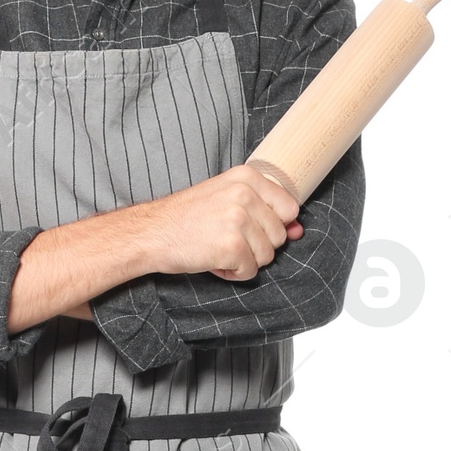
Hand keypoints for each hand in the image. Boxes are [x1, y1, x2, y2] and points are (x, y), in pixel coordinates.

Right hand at [141, 164, 303, 282]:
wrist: (151, 232)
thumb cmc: (186, 218)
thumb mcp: (226, 199)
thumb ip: (264, 210)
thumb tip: (299, 230)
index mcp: (247, 177)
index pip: (289, 206)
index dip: (273, 224)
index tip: (250, 227)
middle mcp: (245, 194)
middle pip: (279, 234)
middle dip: (257, 245)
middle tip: (227, 238)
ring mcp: (239, 219)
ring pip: (267, 255)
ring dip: (245, 260)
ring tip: (218, 248)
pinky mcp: (232, 246)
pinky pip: (250, 271)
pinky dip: (233, 273)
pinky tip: (214, 260)